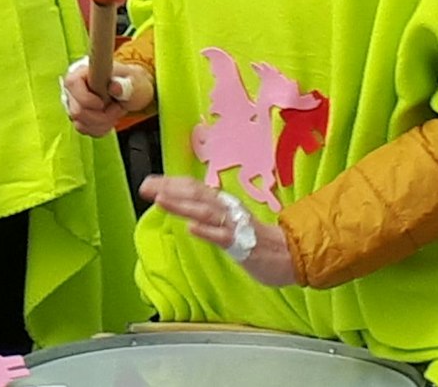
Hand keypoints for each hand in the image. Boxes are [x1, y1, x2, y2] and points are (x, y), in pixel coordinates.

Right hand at [61, 59, 152, 136]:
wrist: (130, 89)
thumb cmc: (129, 80)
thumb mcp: (134, 79)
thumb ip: (126, 84)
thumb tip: (115, 88)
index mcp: (82, 70)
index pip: (72, 83)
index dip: (86, 98)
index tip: (103, 103)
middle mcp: (73, 87)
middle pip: (77, 110)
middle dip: (102, 115)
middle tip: (119, 107)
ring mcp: (73, 103)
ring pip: (80, 123)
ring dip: (103, 122)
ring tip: (116, 111)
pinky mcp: (77, 116)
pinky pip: (84, 129)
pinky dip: (100, 128)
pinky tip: (109, 120)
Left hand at [140, 176, 297, 286]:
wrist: (291, 255)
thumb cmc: (255, 238)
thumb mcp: (227, 221)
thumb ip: (207, 213)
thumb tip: (182, 205)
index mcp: (223, 203)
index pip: (194, 188)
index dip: (171, 183)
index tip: (148, 182)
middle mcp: (227, 209)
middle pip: (196, 195)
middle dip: (169, 189)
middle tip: (145, 187)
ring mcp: (235, 226)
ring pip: (205, 212)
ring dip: (182, 205)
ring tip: (160, 200)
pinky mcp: (243, 244)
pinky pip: (223, 237)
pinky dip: (207, 232)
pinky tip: (191, 229)